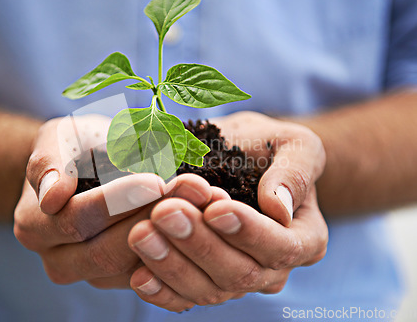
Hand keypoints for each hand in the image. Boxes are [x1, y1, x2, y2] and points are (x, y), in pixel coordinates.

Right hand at [14, 115, 217, 286]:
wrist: (86, 168)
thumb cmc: (75, 147)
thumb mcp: (59, 137)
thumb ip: (50, 160)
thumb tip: (53, 196)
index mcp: (35, 225)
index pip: (77, 220)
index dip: (117, 202)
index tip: (156, 180)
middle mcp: (58, 259)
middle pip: (107, 251)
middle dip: (154, 218)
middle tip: (194, 189)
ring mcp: (91, 274)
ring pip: (135, 267)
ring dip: (175, 234)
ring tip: (205, 200)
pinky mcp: (120, 279)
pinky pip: (151, 274)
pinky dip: (180, 247)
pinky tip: (205, 217)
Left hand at [127, 112, 327, 311]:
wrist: (238, 156)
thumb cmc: (268, 148)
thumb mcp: (294, 145)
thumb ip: (295, 173)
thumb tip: (280, 207)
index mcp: (303, 238)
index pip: (281, 246)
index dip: (248, 232)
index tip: (216, 209)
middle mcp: (271, 268)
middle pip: (238, 271)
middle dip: (199, 243)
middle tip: (166, 213)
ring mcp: (235, 280)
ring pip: (207, 288)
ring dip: (172, 264)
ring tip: (143, 233)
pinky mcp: (202, 282)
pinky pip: (183, 297)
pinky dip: (161, 290)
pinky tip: (139, 275)